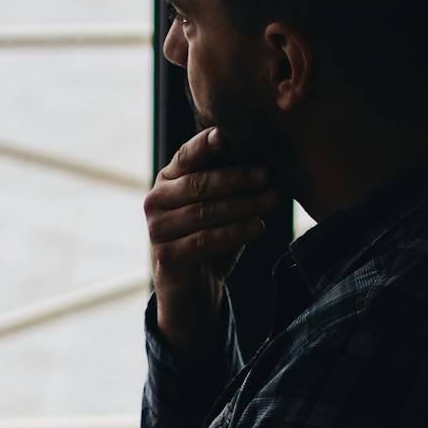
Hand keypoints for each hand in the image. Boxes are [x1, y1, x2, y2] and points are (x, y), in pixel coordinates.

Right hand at [143, 127, 275, 357]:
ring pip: (204, 213)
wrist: (192, 291)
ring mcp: (157, 231)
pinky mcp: (167, 258)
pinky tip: (258, 227)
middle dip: (237, 178)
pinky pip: (205, 241)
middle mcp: (156, 201)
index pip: (185, 157)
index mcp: (167, 181)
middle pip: (198, 185)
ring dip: (243, 205)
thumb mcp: (218, 207)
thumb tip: (266, 161)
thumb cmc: (209, 240)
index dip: (203, 146)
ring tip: (271, 201)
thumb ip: (229, 185)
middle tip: (268, 175)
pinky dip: (235, 233)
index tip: (224, 136)